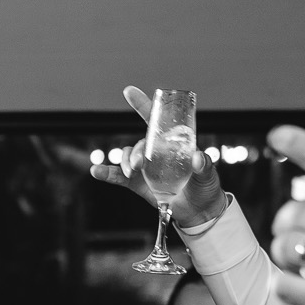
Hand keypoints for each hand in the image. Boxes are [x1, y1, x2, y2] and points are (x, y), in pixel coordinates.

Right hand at [88, 86, 226, 227]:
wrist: (199, 213)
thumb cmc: (205, 188)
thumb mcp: (208, 175)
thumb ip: (204, 166)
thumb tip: (198, 158)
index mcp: (172, 144)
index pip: (156, 121)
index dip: (143, 105)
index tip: (128, 91)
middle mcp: (157, 153)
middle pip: (141, 143)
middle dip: (136, 151)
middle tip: (138, 165)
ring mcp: (146, 168)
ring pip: (128, 157)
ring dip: (125, 162)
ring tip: (130, 172)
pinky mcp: (138, 184)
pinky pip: (119, 176)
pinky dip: (106, 173)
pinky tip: (96, 171)